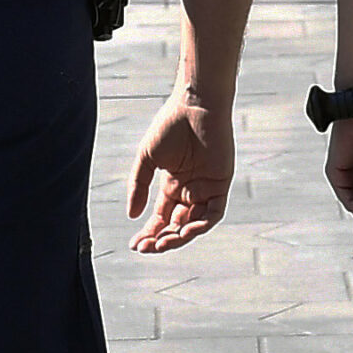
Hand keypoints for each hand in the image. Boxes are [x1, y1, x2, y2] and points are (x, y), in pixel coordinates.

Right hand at [128, 93, 234, 252]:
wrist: (194, 105)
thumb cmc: (170, 125)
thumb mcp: (147, 158)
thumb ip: (139, 186)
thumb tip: (132, 215)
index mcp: (172, 185)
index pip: (161, 218)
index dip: (149, 233)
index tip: (135, 245)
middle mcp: (190, 191)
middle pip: (176, 225)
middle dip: (161, 239)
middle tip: (146, 247)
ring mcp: (206, 189)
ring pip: (195, 224)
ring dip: (179, 236)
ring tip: (162, 242)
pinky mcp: (221, 184)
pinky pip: (214, 213)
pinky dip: (201, 224)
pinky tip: (185, 230)